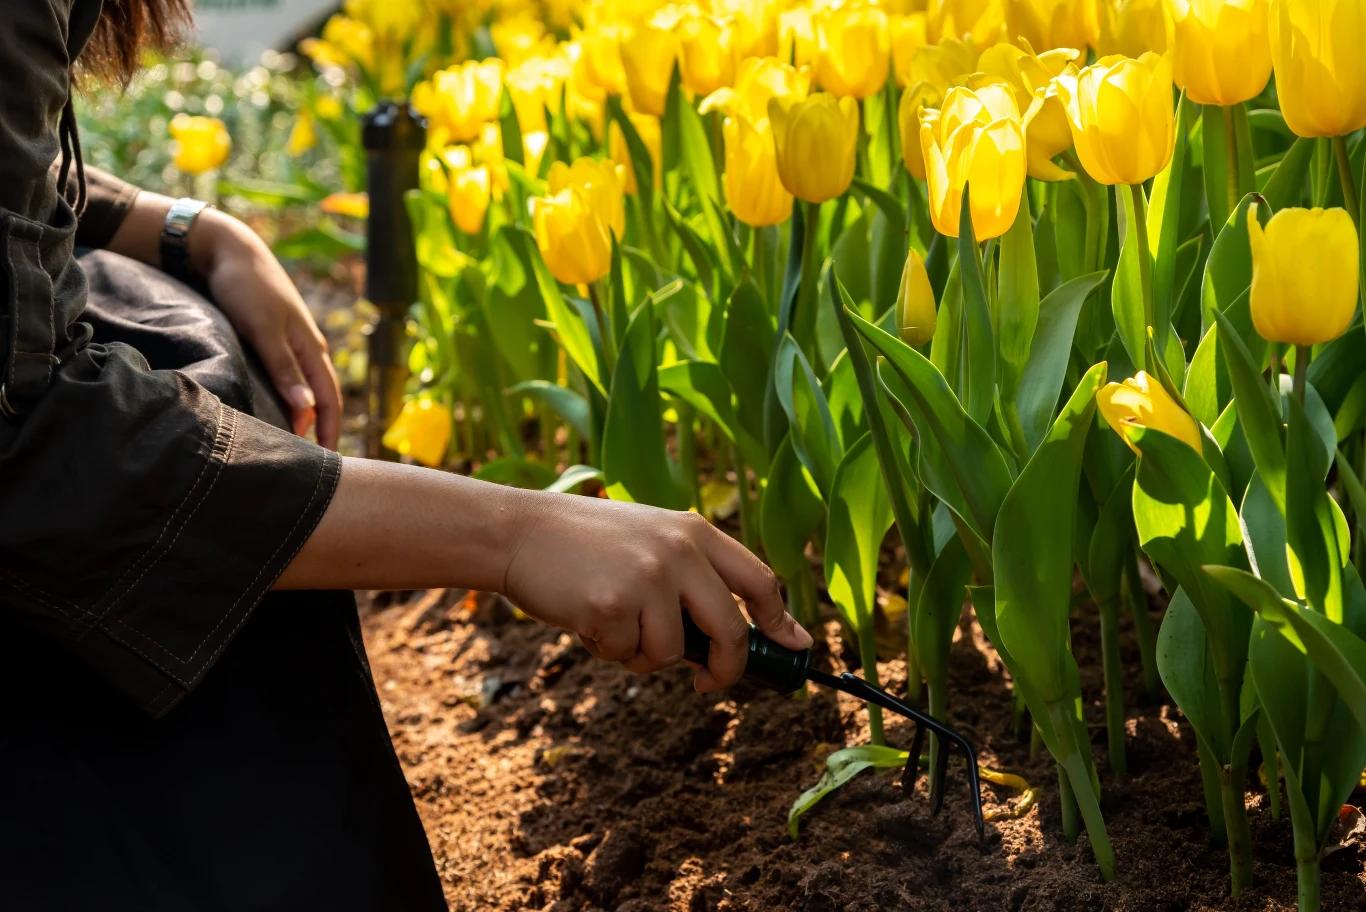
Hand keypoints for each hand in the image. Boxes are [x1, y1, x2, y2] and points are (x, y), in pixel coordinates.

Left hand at [194, 211, 342, 448]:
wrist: (226, 248)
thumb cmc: (244, 286)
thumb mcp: (262, 329)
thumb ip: (284, 368)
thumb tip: (307, 409)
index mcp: (311, 348)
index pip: (330, 400)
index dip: (331, 433)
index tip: (326, 463)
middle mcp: (306, 348)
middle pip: (321, 397)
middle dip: (320, 429)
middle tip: (308, 462)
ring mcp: (291, 342)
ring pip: (304, 387)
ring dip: (302, 414)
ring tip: (289, 441)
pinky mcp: (272, 337)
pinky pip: (287, 375)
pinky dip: (287, 396)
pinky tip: (272, 405)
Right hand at [501, 496, 811, 690]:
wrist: (519, 532)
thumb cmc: (586, 544)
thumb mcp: (651, 540)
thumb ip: (695, 576)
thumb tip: (743, 632)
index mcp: (695, 532)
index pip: (759, 580)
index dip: (780, 621)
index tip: (794, 647)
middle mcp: (679, 551)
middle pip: (731, 630)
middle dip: (725, 668)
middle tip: (706, 682)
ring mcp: (648, 578)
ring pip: (672, 652)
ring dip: (643, 654)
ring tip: (612, 621)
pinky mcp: (614, 605)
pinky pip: (628, 655)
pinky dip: (608, 649)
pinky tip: (587, 617)